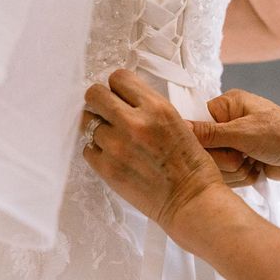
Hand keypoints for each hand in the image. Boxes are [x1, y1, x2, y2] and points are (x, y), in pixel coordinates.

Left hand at [82, 70, 224, 233]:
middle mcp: (134, 122)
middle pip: (94, 94)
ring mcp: (117, 146)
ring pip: (87, 122)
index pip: (118, 77)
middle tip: (107, 112)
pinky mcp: (107, 169)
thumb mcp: (178, 122)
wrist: (192, 201)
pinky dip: (97, 151)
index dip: (118, 87)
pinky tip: (114, 157)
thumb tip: (124, 99)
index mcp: (156, 107)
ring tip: (114, 139)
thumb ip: (149, 108)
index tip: (120, 96)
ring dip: (98, 129)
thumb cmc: (191, 165)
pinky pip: (87, 149)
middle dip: (99, 101)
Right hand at [191, 89, 279, 182]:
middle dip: (225, 159)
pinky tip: (256, 170)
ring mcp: (235, 144)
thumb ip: (209, 133)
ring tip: (254, 161)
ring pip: (215, 166)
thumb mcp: (243, 133)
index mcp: (227, 106)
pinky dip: (241, 178)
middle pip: (203, 150)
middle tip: (244, 154)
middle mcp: (228, 124)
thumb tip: (180, 127)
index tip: (219, 146)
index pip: (195, 124)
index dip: (203, 141)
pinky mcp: (242, 161)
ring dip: (235, 169)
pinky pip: (227, 176)